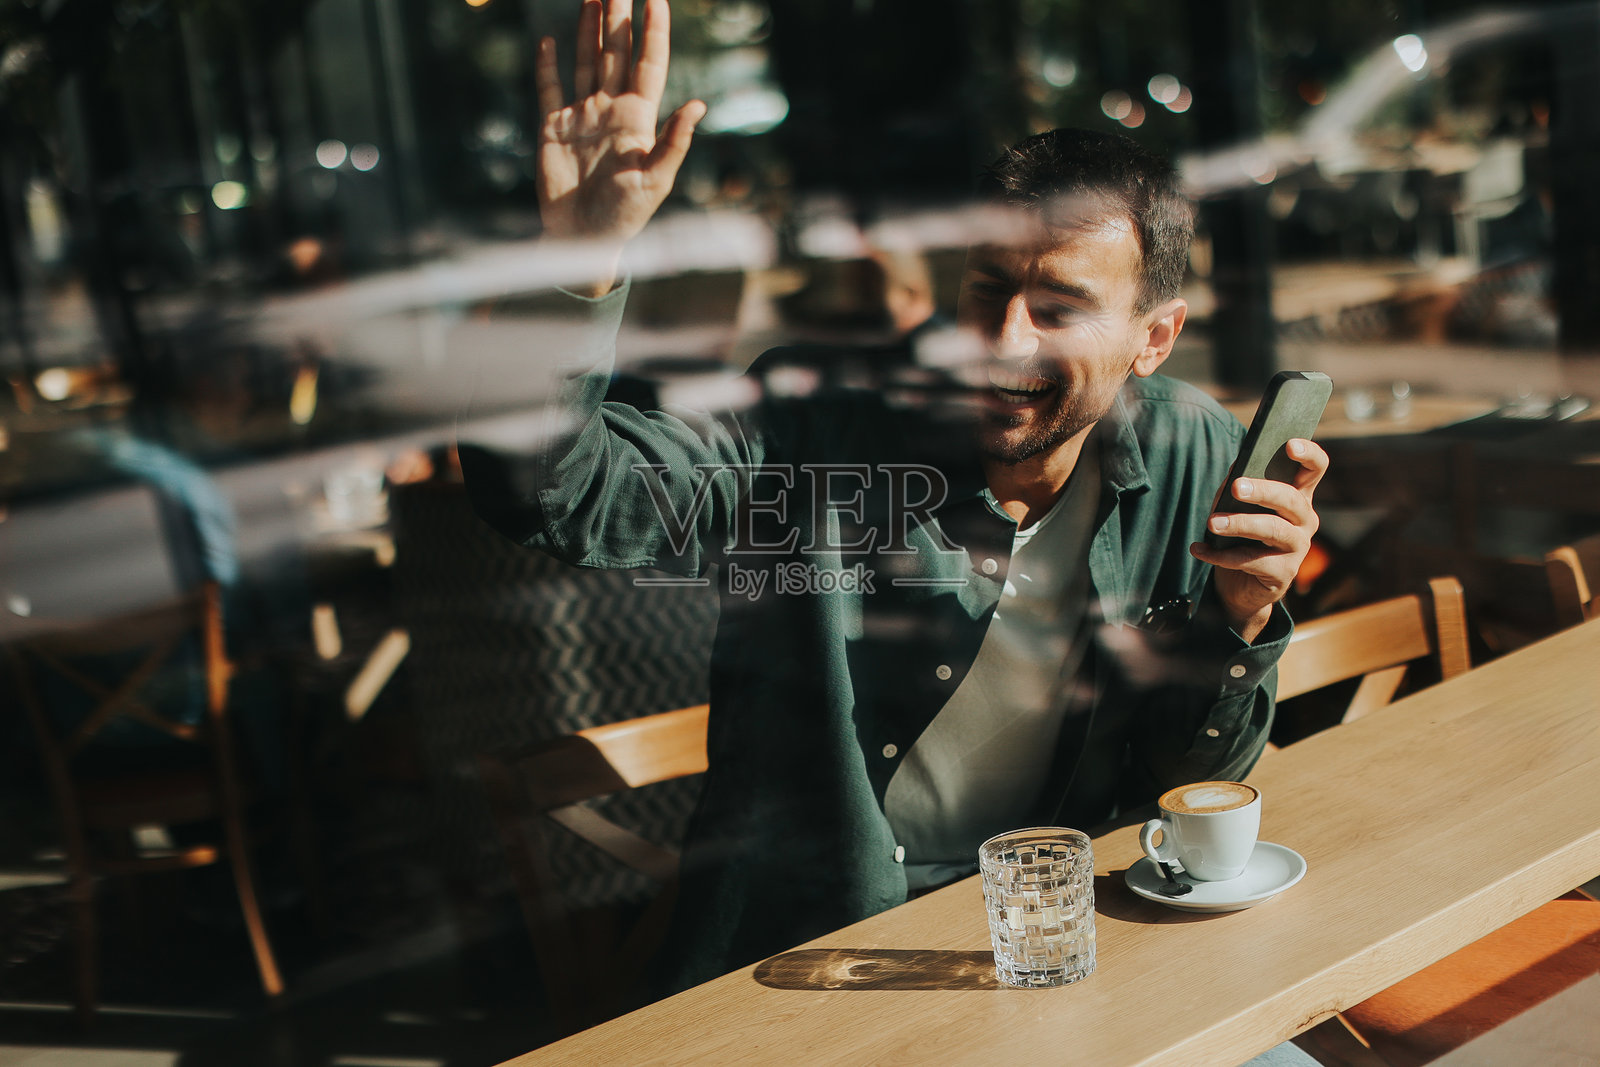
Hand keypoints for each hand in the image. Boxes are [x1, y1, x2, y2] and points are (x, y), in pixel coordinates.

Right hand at [536, 0, 704, 293]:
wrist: (583, 241)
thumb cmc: (625, 216)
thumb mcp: (655, 181)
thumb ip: (674, 143)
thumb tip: (699, 105)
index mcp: (638, 119)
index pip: (648, 64)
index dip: (653, 31)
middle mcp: (611, 110)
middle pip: (616, 52)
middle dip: (618, 16)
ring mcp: (581, 116)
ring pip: (587, 61)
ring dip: (589, 29)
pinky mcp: (553, 129)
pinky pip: (550, 89)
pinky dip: (549, 66)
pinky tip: (550, 40)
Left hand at [1189, 439, 1329, 643]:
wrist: (1240, 587)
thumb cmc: (1241, 537)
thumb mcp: (1239, 508)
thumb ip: (1240, 486)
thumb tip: (1237, 465)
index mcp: (1298, 497)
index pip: (1315, 470)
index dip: (1309, 454)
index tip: (1290, 444)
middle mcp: (1305, 521)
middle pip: (1290, 499)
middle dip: (1263, 491)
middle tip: (1237, 487)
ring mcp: (1298, 549)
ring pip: (1273, 530)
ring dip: (1239, 525)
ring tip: (1212, 523)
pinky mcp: (1283, 574)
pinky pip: (1251, 561)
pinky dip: (1221, 556)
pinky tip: (1199, 549)